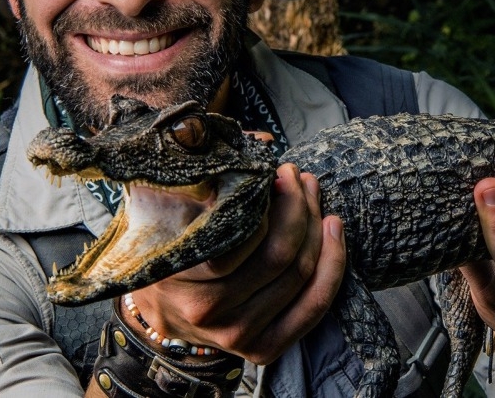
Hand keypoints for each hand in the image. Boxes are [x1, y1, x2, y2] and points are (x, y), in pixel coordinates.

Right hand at [126, 161, 346, 363]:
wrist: (160, 306)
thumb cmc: (169, 242)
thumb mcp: (171, 202)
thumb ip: (209, 173)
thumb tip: (261, 144)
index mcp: (182, 275)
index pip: (247, 237)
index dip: (278, 201)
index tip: (281, 170)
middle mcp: (209, 312)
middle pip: (282, 256)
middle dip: (302, 208)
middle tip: (300, 178)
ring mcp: (237, 336)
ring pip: (302, 278)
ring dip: (320, 230)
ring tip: (315, 195)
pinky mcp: (261, 349)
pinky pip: (313, 310)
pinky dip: (333, 268)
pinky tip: (334, 233)